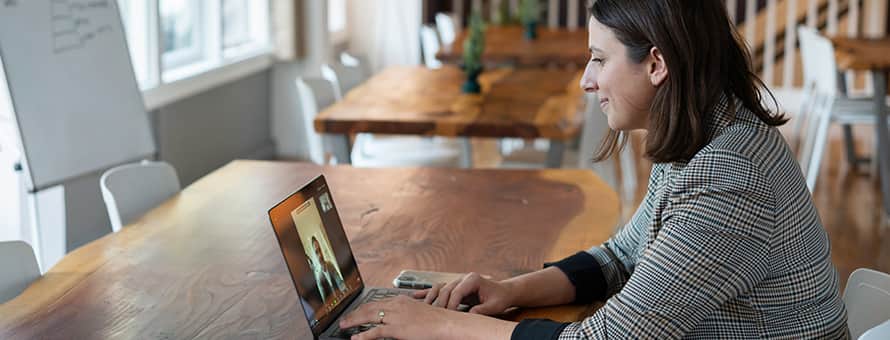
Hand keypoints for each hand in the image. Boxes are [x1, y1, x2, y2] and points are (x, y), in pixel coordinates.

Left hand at [338, 295, 458, 339]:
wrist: (445, 323)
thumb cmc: (436, 319)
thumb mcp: (418, 311)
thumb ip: (405, 312)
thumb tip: (396, 318)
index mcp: (401, 300)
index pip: (377, 302)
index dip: (363, 307)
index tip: (356, 311)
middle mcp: (396, 305)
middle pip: (369, 307)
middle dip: (354, 313)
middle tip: (344, 318)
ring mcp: (395, 316)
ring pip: (368, 317)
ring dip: (354, 321)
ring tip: (344, 325)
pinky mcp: (397, 328)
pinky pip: (376, 332)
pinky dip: (364, 335)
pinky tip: (356, 338)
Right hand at [414, 272, 513, 314]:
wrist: (503, 292)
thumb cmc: (500, 298)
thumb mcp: (494, 306)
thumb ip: (482, 310)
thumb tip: (469, 315)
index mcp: (473, 279)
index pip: (456, 292)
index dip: (451, 305)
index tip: (448, 316)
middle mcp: (463, 278)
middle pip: (445, 290)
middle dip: (440, 304)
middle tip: (435, 317)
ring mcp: (458, 281)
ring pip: (440, 288)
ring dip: (430, 297)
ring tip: (422, 307)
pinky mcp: (455, 287)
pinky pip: (439, 289)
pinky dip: (428, 293)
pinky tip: (416, 296)